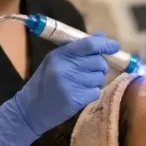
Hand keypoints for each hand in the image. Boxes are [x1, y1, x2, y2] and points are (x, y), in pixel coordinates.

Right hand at [0, 33, 119, 145]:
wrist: (30, 109)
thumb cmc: (44, 83)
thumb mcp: (55, 61)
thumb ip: (77, 49)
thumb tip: (101, 36)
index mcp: (60, 55)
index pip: (89, 45)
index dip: (105, 44)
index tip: (115, 46)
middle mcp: (65, 67)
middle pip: (98, 62)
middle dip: (100, 67)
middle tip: (90, 72)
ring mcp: (70, 84)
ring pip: (99, 78)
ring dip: (95, 81)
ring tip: (80, 84)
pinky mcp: (75, 100)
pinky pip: (95, 92)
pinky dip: (91, 93)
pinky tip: (79, 95)